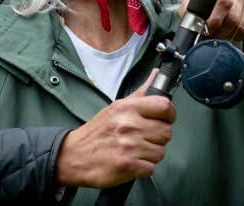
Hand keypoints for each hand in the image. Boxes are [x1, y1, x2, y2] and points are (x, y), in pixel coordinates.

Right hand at [55, 71, 174, 187]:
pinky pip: (151, 168)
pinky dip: (143, 168)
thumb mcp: (116, 107)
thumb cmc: (97, 132)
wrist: (74, 155)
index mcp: (127, 108)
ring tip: (135, 150)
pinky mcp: (128, 165)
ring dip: (150, 154)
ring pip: (161, 152)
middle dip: (158, 137)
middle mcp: (129, 125)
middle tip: (144, 137)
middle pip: (166, 132)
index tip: (165, 119)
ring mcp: (130, 146)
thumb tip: (156, 75)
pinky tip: (132, 161)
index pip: (164, 106)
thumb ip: (140, 93)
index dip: (169, 114)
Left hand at [179, 0, 243, 40]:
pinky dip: (243, 35)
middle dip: (220, 33)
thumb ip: (191, 10)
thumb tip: (190, 30)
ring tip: (223, 31)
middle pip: (233, 20)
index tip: (206, 30)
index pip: (223, 3)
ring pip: (243, 28)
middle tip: (213, 34)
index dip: (214, 22)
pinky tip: (235, 30)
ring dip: (231, 35)